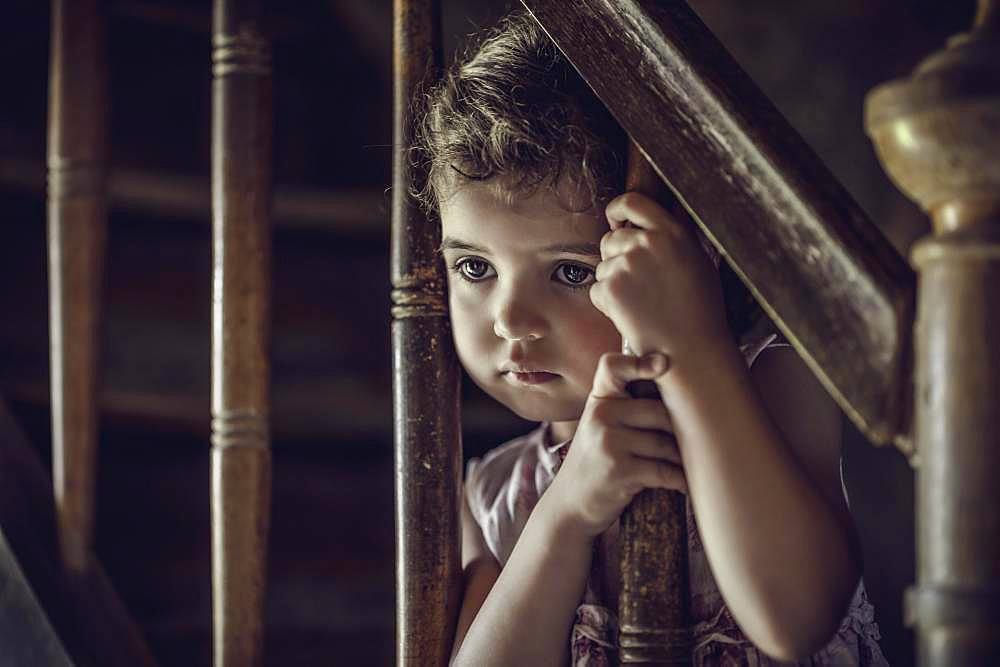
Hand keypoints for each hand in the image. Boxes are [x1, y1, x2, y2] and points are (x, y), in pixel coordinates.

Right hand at [546, 352, 686, 538]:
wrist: (570, 504)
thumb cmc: (596, 461)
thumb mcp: (601, 426)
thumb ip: (627, 405)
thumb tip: (684, 390)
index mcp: (599, 400)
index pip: (612, 367)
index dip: (638, 362)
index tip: (663, 363)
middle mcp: (601, 415)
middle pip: (660, 412)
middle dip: (682, 431)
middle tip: (700, 442)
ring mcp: (609, 442)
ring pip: (666, 444)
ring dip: (684, 460)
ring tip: (693, 467)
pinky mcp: (619, 471)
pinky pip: (665, 471)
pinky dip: (680, 481)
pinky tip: (686, 486)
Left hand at [590, 192, 728, 357]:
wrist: (690, 349)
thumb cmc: (699, 312)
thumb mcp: (698, 263)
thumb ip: (672, 241)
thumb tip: (648, 229)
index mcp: (673, 232)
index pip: (633, 202)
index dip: (617, 210)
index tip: (615, 221)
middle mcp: (648, 243)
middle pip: (611, 239)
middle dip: (614, 258)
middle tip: (634, 284)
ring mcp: (627, 264)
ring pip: (602, 266)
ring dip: (612, 283)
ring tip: (639, 304)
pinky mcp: (611, 288)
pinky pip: (597, 290)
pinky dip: (607, 304)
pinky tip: (630, 316)